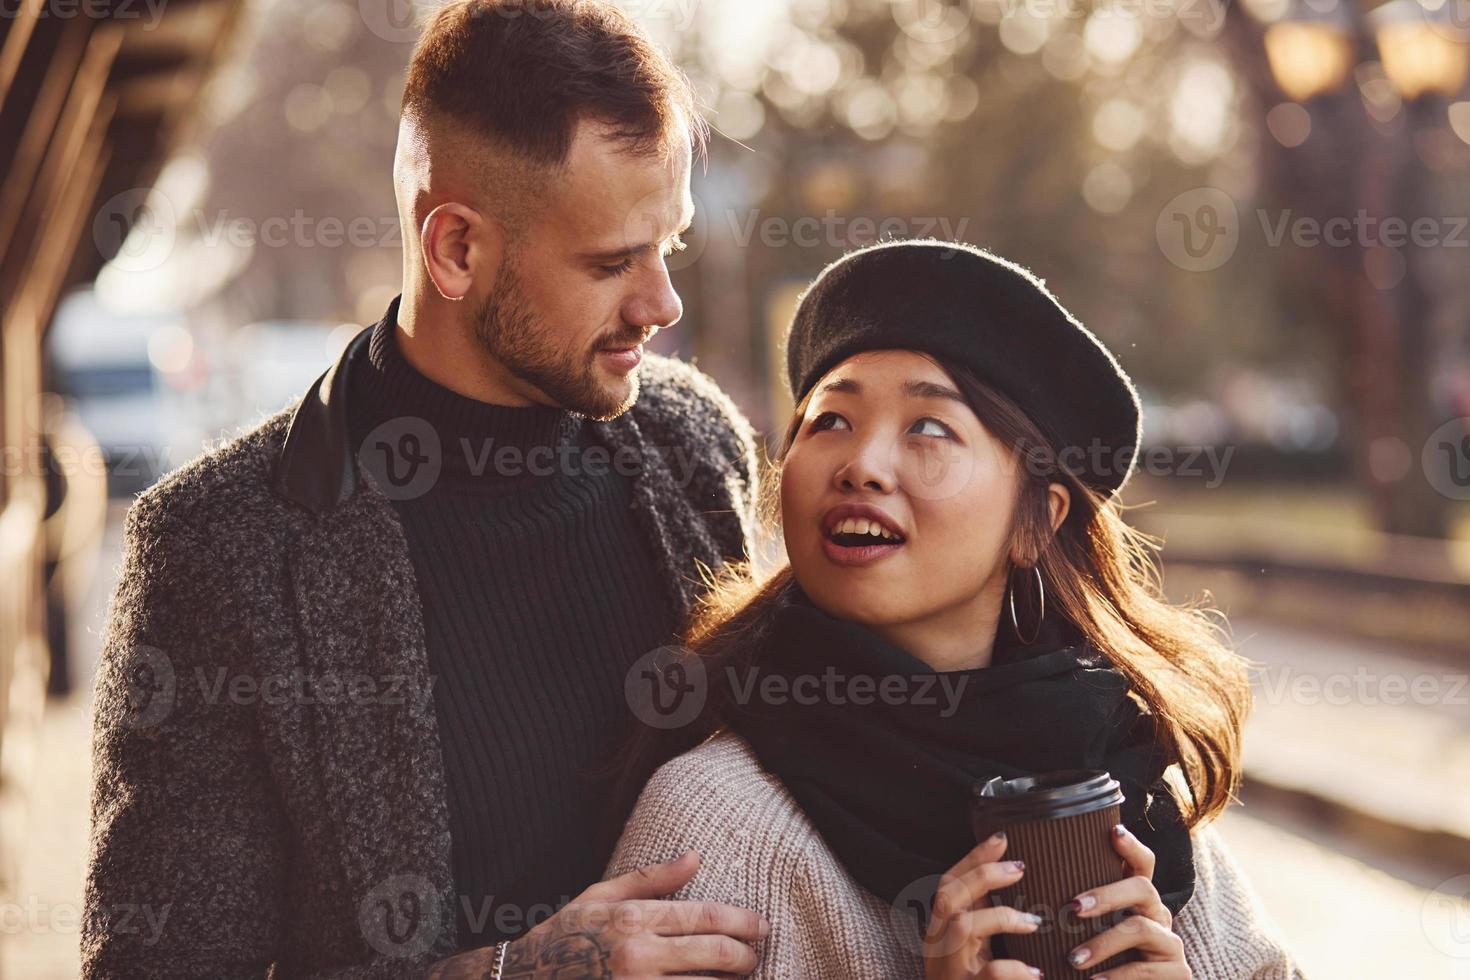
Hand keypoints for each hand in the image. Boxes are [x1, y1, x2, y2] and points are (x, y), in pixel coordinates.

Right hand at [487, 850, 768, 978]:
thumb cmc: (564, 936)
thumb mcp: (600, 898)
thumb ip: (651, 879)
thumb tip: (696, 857)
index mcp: (632, 920)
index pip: (706, 917)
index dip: (743, 922)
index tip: (762, 926)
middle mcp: (638, 956)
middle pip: (716, 954)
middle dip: (747, 956)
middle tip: (756, 955)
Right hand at [924, 831, 1044, 979]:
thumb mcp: (974, 952)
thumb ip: (986, 920)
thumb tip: (1012, 875)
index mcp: (939, 933)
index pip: (946, 884)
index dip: (972, 858)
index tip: (1003, 837)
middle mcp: (937, 949)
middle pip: (947, 896)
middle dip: (982, 874)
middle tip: (1020, 868)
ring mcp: (948, 972)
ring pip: (962, 927)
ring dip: (1001, 917)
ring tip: (1033, 923)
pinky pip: (990, 974)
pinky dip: (1015, 970)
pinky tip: (1035, 973)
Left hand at [1064, 823, 1190, 978]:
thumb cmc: (1103, 961)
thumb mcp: (1091, 932)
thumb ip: (1077, 909)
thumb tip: (1027, 878)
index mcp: (1139, 900)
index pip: (1142, 863)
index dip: (1132, 846)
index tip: (1114, 831)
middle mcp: (1159, 915)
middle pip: (1142, 888)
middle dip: (1107, 894)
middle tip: (1074, 906)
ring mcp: (1171, 943)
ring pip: (1140, 929)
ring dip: (1103, 943)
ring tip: (1073, 959)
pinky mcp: (1177, 973)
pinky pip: (1145, 970)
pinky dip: (1116, 977)